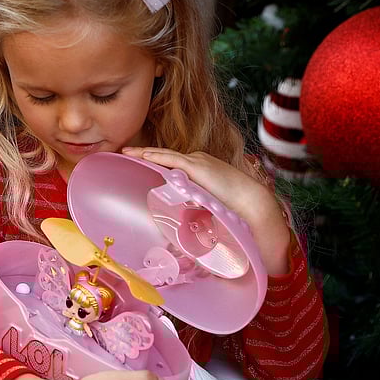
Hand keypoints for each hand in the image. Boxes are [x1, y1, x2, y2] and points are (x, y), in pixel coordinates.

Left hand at [122, 147, 290, 275]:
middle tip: (127, 152)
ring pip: (166, 155)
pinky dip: (156, 156)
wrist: (251, 201)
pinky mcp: (197, 166)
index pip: (173, 163)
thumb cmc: (234, 207)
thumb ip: (197, 208)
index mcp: (201, 168)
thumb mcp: (209, 205)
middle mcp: (197, 160)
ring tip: (128, 151)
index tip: (141, 161)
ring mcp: (197, 161)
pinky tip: (144, 155)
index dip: (157, 161)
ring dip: (146, 153)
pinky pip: (172, 159)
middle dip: (147, 154)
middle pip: (166, 156)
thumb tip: (189, 227)